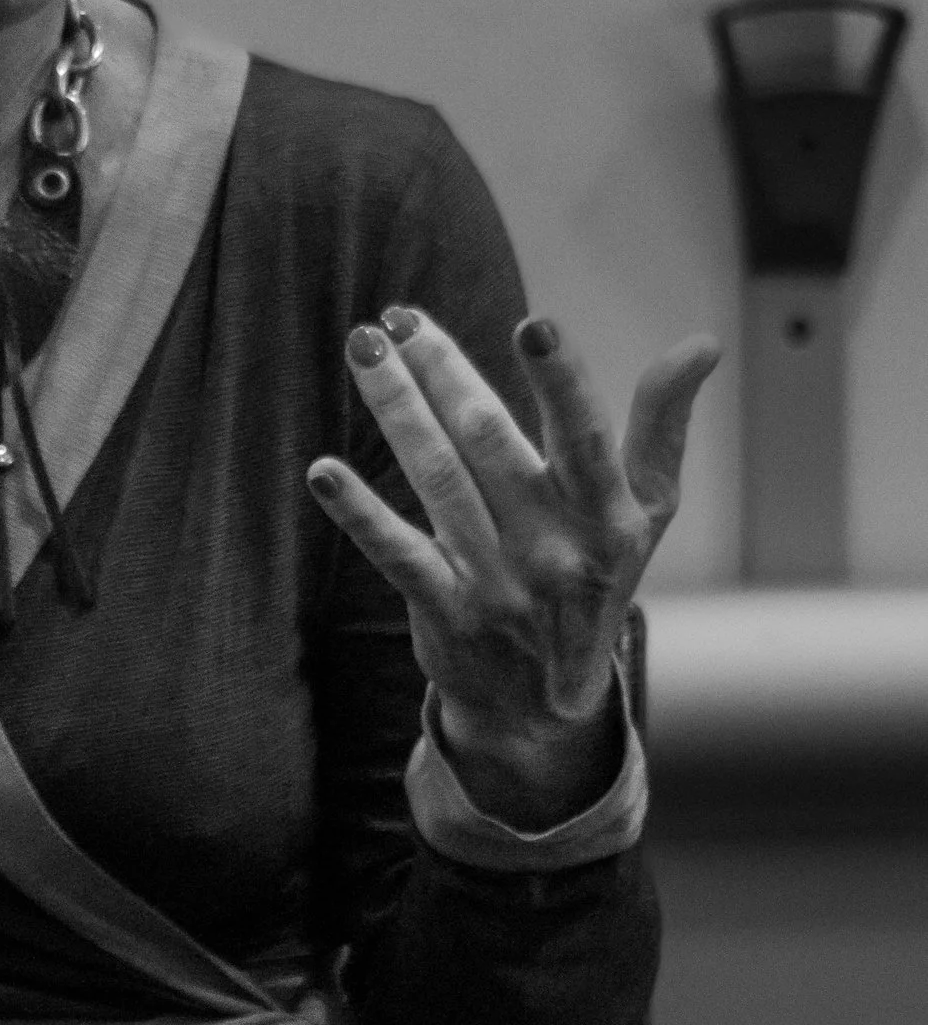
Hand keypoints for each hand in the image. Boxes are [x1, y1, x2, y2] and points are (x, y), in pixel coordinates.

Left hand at [306, 307, 720, 826]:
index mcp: (608, 515)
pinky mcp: (446, 609)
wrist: (548, 705)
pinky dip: (358, 512)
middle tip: (400, 318)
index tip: (534, 327)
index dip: (561, 384)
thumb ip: (663, 425)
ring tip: (364, 348)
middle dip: (443, 372)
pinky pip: (396, 553)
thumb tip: (702, 343)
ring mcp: (497, 580)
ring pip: (437, 478)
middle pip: (489, 442)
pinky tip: (322, 470)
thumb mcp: (646, 512)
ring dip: (395, 409)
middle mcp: (554, 547)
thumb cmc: (597, 578)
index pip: (584, 438)